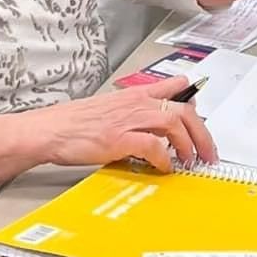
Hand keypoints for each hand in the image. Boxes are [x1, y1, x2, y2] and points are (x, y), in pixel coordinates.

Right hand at [29, 78, 215, 173]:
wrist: (48, 130)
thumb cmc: (74, 123)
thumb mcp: (109, 108)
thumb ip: (133, 112)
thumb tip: (152, 127)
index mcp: (133, 96)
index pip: (173, 89)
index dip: (192, 100)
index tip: (202, 112)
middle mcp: (135, 104)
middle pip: (183, 110)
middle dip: (201, 133)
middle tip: (208, 153)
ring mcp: (127, 120)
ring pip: (173, 123)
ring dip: (188, 144)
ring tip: (190, 161)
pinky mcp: (119, 138)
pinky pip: (153, 146)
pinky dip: (163, 158)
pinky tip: (164, 168)